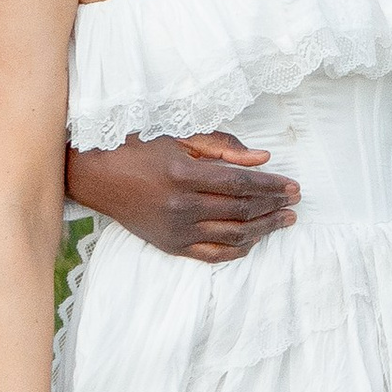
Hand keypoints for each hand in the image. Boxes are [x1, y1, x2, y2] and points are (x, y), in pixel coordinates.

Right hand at [66, 131, 297, 261]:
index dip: (272, 186)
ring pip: (233, 235)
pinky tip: (255, 239)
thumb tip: (264, 157)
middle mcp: (181, 206)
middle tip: (295, 202)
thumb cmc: (137, 149)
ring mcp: (176, 230)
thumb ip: (223, 147)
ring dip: (264, 229)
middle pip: (242, 211)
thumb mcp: (178, 137)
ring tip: (284, 221)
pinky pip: (213, 255)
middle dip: (274, 207)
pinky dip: (238, 249)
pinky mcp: (170, 246)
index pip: (241, 184)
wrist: (95, 176)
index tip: (293, 186)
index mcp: (184, 174)